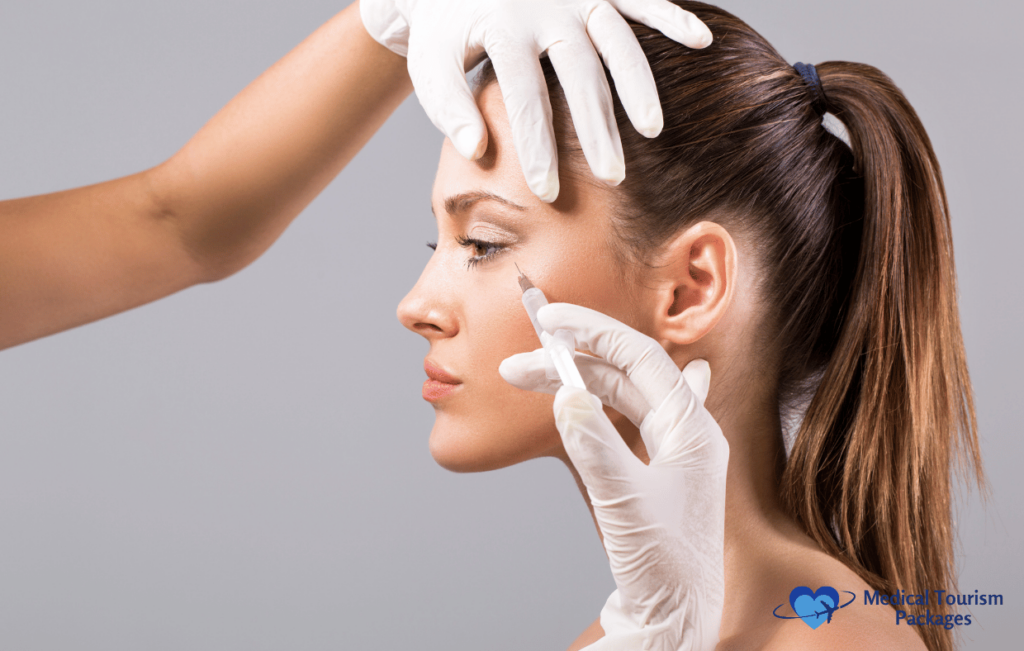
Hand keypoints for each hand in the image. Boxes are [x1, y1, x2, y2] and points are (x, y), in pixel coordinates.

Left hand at [359, 0, 711, 201]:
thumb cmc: (446, 31)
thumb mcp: (431, 63)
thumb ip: (448, 106)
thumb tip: (474, 150)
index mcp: (504, 29)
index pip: (524, 95)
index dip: (536, 145)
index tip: (547, 191)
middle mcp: (547, 8)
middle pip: (579, 73)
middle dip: (597, 127)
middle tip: (612, 178)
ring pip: (616, 40)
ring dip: (638, 84)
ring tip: (652, 130)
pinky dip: (671, 16)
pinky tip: (700, 40)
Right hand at [500, 303, 727, 650]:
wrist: (676, 617)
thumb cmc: (663, 565)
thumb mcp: (623, 500)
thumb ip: (594, 444)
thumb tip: (567, 394)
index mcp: (692, 428)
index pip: (641, 356)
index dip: (594, 331)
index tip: (549, 318)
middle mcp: (687, 430)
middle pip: (623, 374)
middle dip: (569, 363)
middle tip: (517, 365)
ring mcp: (673, 449)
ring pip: (620, 395)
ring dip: (575, 382)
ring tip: (527, 379)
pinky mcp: (657, 468)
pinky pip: (630, 415)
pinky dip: (604, 394)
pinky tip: (606, 378)